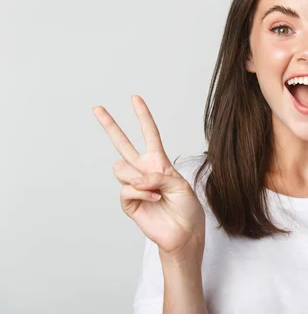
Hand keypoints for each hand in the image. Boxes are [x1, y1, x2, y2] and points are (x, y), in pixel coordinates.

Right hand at [93, 95, 205, 255]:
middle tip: (97, 108)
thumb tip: (136, 178)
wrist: (184, 232)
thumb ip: (159, 176)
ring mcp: (134, 186)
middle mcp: (143, 171)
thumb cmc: (187, 208)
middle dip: (110, 125)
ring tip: (154, 190)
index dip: (143, 116)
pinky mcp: (128, 203)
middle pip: (122, 144)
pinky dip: (142, 193)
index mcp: (158, 162)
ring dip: (139, 178)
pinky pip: (127, 189)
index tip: (135, 98)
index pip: (149, 134)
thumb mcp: (180, 185)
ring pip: (121, 168)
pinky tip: (154, 200)